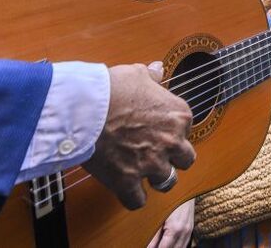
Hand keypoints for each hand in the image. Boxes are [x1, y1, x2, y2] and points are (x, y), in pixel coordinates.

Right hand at [85, 63, 194, 209]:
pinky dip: (132, 198)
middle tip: (156, 154)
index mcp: (178, 115)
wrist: (84, 108)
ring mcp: (151, 163)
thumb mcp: (136, 74)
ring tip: (142, 171)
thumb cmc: (110, 88)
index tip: (158, 130)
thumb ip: (152, 76)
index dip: (172, 131)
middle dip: (173, 158)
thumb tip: (158, 69)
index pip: (186, 129)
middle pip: (185, 159)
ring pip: (166, 181)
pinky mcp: (128, 181)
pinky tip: (126, 189)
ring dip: (156, 178)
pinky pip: (138, 201)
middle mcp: (171, 141)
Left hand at [147, 199, 194, 247]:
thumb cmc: (171, 199)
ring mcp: (189, 232)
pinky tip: (169, 244)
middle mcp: (184, 233)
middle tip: (153, 246)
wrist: (185, 189)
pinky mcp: (190, 231)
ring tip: (161, 245)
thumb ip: (154, 235)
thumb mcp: (159, 216)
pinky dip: (176, 247)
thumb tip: (148, 247)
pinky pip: (184, 245)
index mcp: (175, 229)